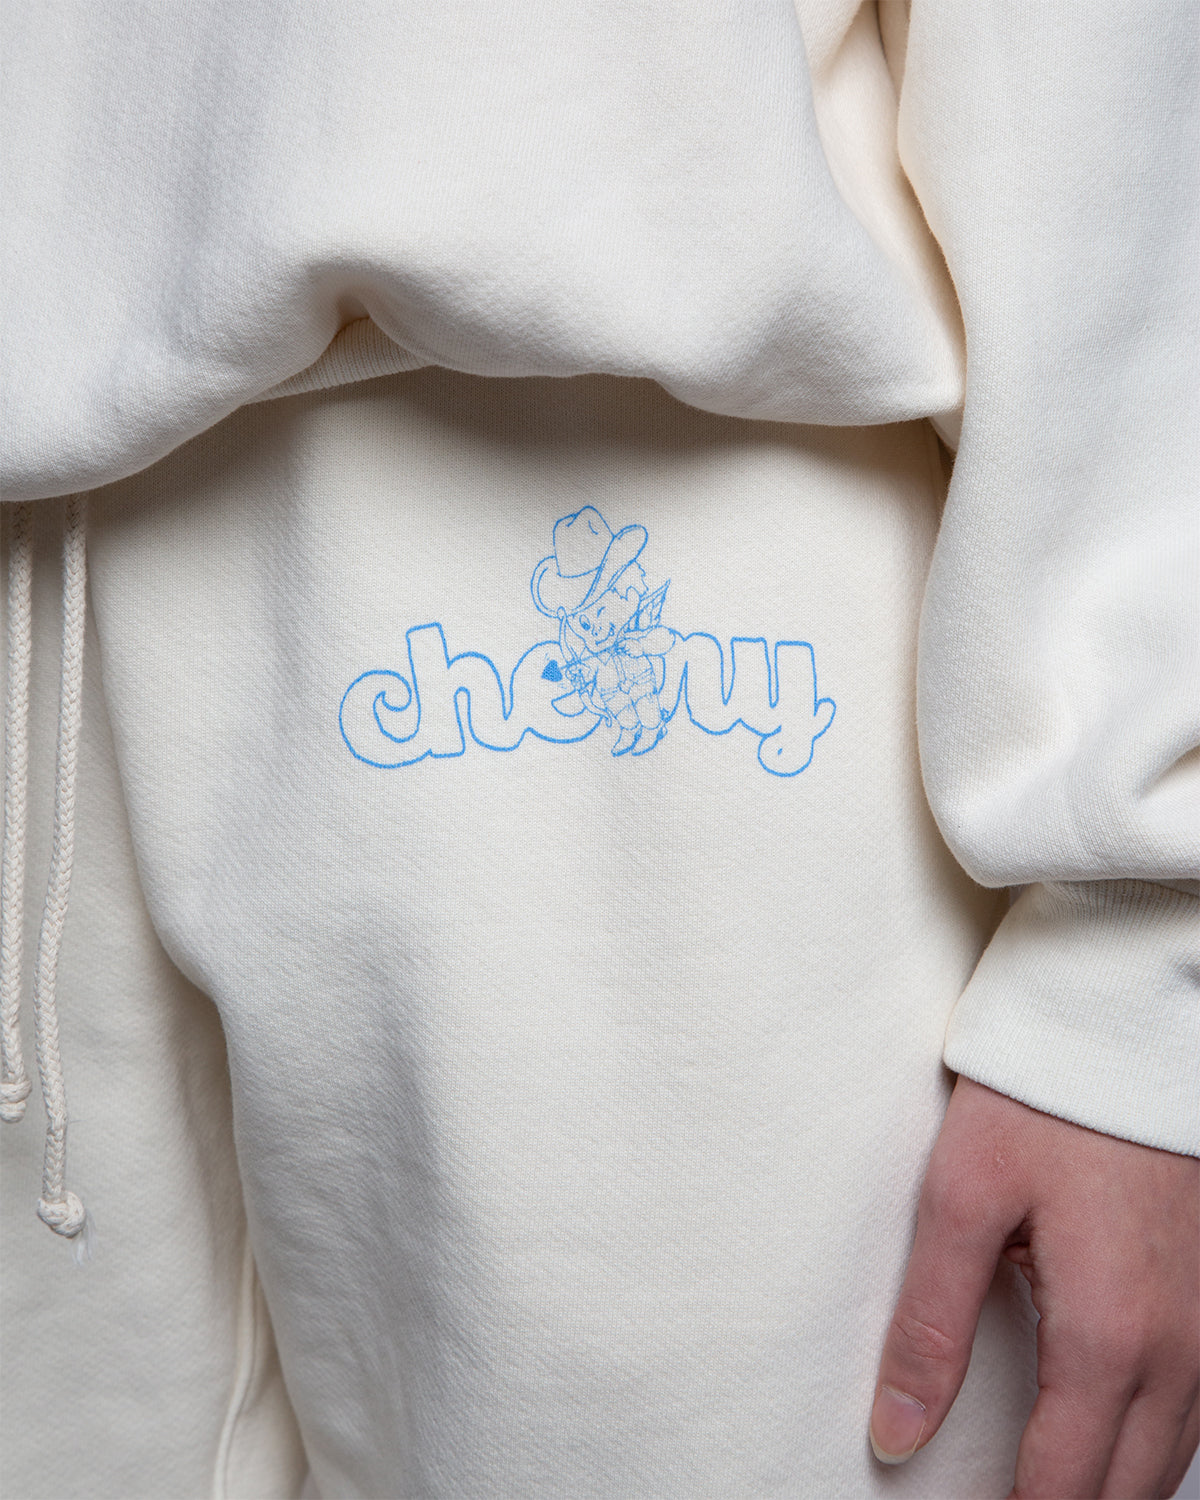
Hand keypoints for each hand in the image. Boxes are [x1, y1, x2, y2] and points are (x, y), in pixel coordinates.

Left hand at [870, 1076, 1198, 1497]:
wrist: (1122, 1031)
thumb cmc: (1038, 1104)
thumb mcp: (960, 1199)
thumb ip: (929, 1324)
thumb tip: (897, 1432)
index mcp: (1106, 1336)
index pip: (1062, 1487)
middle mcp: (1175, 1350)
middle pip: (1127, 1491)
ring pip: (1171, 1460)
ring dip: (1114, 1490)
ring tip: (1047, 1492)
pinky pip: (1198, 1413)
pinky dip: (1153, 1450)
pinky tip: (1114, 1443)